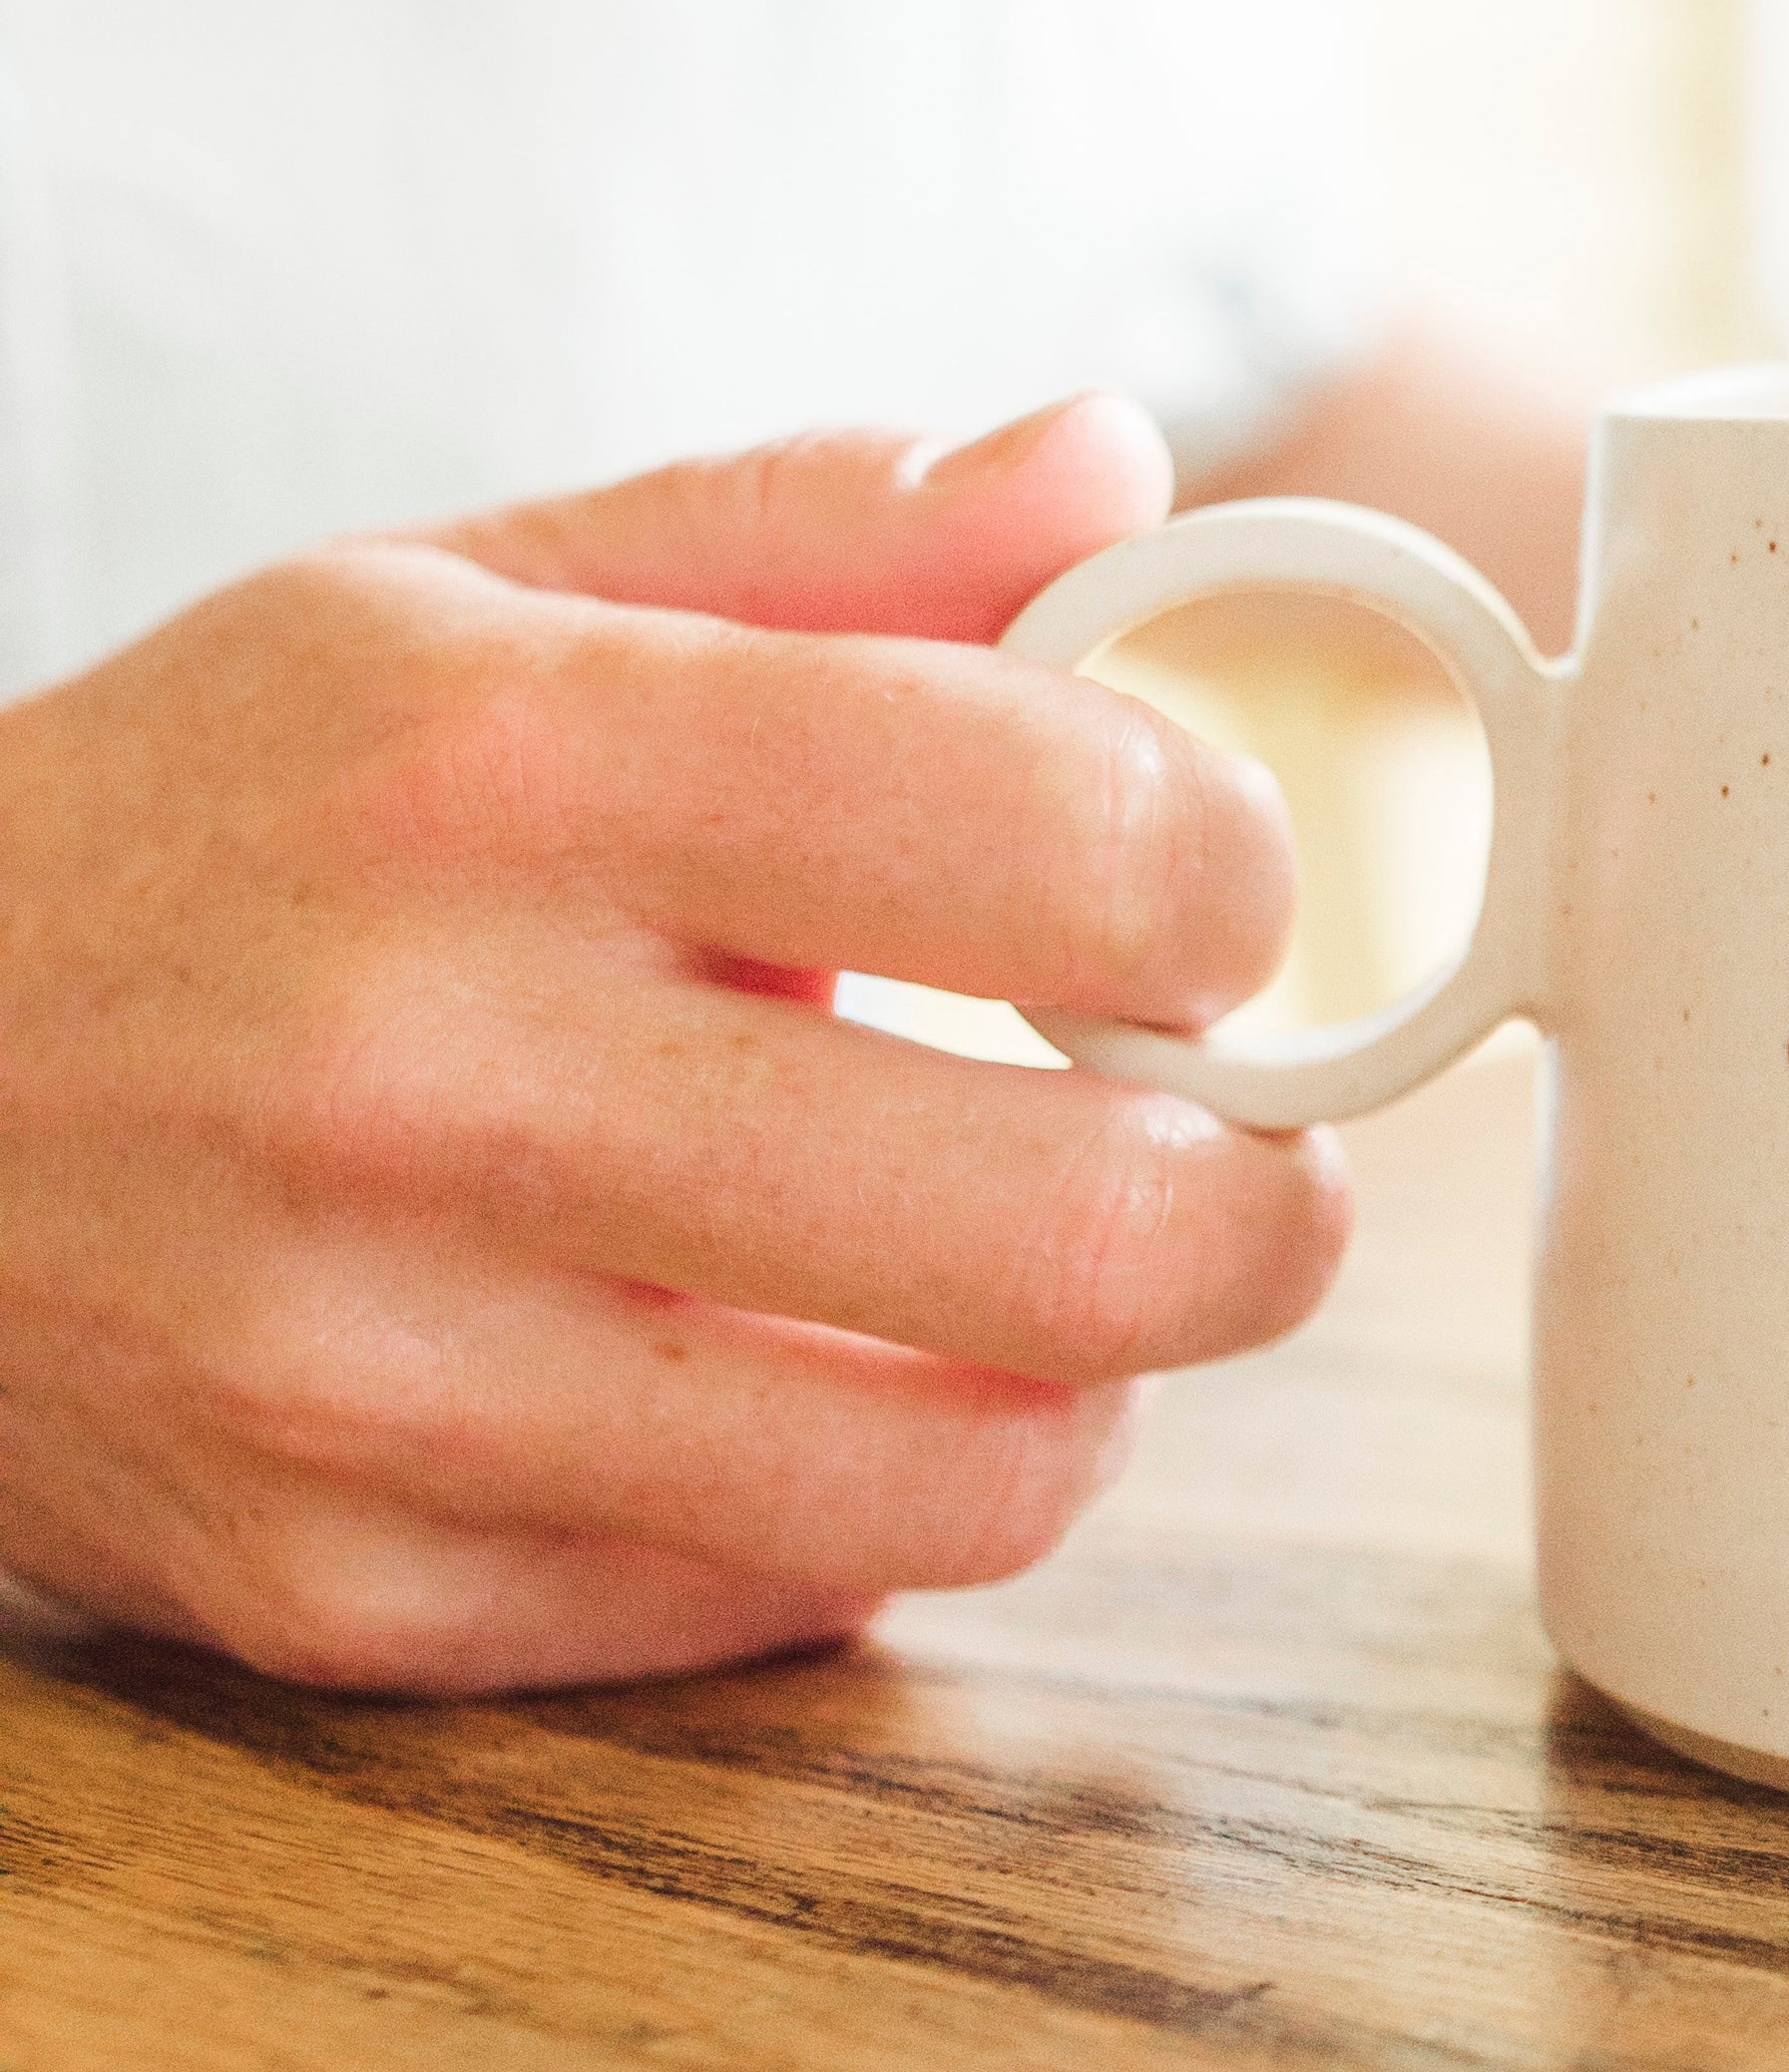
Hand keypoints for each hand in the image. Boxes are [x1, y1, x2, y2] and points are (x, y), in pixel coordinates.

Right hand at [0, 397, 1345, 1694]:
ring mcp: (375, 1370)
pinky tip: (834, 1370)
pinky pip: (786, 1599)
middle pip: (1084, 1222)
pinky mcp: (344, 1593)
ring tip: (1051, 1264)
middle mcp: (431, 1073)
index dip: (1237, 875)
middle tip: (1245, 1140)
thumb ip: (831, 523)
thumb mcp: (478, 593)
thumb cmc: (237, 817)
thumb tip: (1127, 471)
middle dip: (1268, 1196)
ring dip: (1100, 1376)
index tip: (1222, 896)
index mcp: (504, 764)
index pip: (1061, 831)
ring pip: (976, 1476)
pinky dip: (883, 1497)